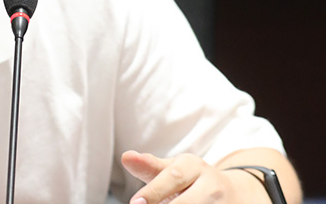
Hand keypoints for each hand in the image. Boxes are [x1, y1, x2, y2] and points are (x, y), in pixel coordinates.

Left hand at [121, 150, 236, 203]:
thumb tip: (125, 157)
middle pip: (188, 201)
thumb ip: (148, 167)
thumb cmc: (189, 181)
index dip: (153, 192)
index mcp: (193, 165)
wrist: (231, 193)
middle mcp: (211, 185)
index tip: (135, 203)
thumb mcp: (171, 169)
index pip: (173, 177)